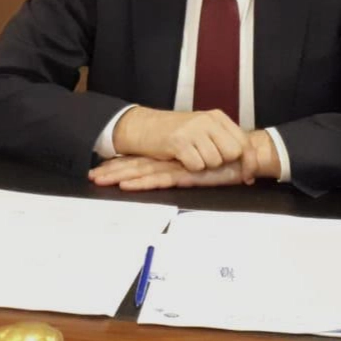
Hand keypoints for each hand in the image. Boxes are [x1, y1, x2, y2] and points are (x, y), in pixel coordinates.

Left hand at [89, 155, 247, 190]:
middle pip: (136, 165)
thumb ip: (190, 168)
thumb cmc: (228, 159)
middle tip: (92, 176)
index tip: (103, 168)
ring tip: (99, 180)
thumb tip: (172, 173)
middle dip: (113, 170)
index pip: (142, 160)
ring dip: (119, 176)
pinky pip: (161, 179)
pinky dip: (142, 182)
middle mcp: (171, 161)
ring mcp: (177, 167)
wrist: (248, 154)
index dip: (122, 163)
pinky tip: (127, 186)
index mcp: (172, 158)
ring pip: (143, 172)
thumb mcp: (204, 165)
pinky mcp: (187, 174)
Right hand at [112, 107, 257, 179]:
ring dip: (204, 166)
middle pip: (233, 153)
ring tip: (191, 157)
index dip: (249, 161)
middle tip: (208, 163)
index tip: (248, 176)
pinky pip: (197, 166)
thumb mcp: (202, 129)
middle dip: (223, 164)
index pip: (244, 141)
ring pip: (215, 161)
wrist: (143, 126)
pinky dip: (190, 168)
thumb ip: (223, 141)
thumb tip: (247, 165)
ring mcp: (193, 130)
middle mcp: (207, 120)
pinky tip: (181, 158)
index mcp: (217, 117)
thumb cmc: (175, 132)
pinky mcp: (179, 142)